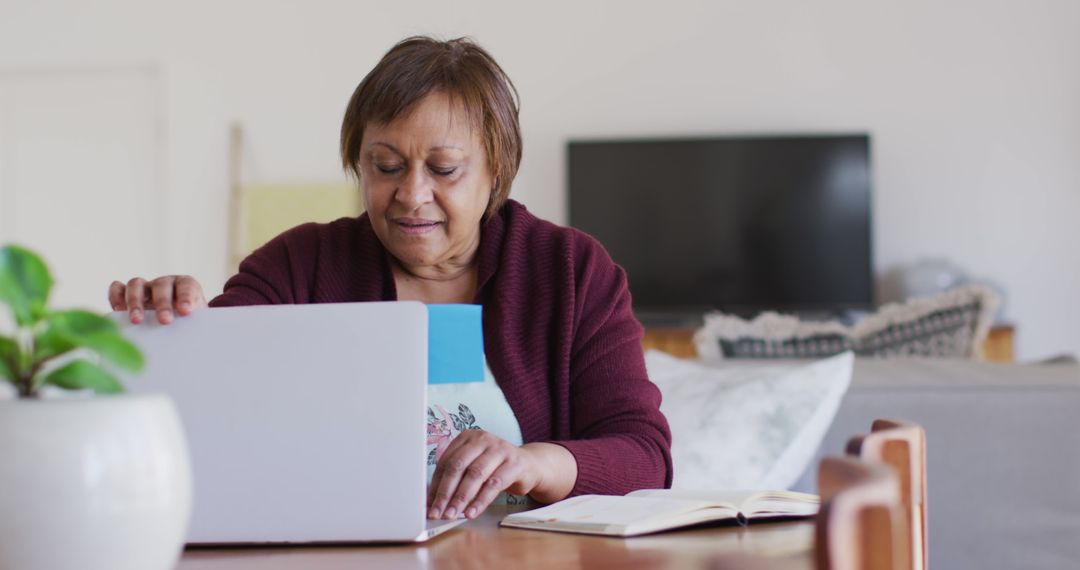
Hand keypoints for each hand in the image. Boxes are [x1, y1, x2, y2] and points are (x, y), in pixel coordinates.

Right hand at [108, 275, 207, 324]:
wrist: (175, 320)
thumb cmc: (186, 321)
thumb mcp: (193, 321)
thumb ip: (192, 323)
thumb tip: (187, 336)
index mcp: (185, 285)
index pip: (187, 287)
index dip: (186, 297)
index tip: (186, 311)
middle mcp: (164, 283)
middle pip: (161, 286)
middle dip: (162, 303)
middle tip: (165, 320)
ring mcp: (144, 286)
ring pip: (136, 284)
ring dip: (135, 302)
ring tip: (136, 320)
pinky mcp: (126, 293)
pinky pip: (117, 288)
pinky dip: (115, 297)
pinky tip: (117, 311)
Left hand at [428, 430, 545, 520]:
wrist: (529, 465)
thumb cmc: (495, 468)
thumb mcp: (474, 467)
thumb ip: (456, 479)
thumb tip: (432, 500)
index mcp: (467, 437)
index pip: (446, 461)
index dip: (436, 485)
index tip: (429, 504)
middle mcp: (483, 439)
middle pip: (458, 466)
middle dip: (445, 492)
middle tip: (438, 512)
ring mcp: (500, 449)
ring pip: (475, 474)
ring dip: (462, 498)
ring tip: (453, 514)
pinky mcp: (514, 463)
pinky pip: (494, 484)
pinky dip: (481, 501)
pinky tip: (472, 512)